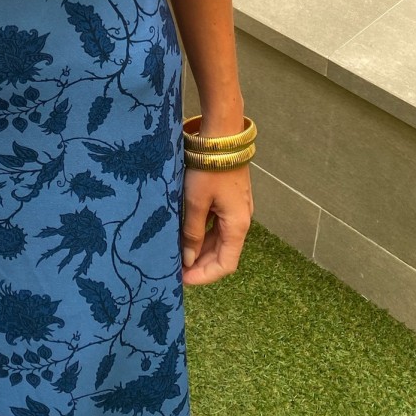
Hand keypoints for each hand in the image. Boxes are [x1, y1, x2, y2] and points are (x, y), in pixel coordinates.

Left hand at [180, 164, 253, 284]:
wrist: (221, 136)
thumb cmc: (208, 169)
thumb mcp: (196, 201)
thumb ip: (192, 232)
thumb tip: (188, 258)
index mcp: (238, 226)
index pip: (226, 265)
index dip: (205, 275)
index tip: (183, 279)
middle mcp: (240, 220)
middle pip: (223, 253)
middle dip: (200, 263)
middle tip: (175, 268)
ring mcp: (235, 209)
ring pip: (219, 239)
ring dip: (200, 249)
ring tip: (177, 253)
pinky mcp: (228, 198)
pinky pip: (216, 224)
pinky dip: (202, 232)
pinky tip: (185, 233)